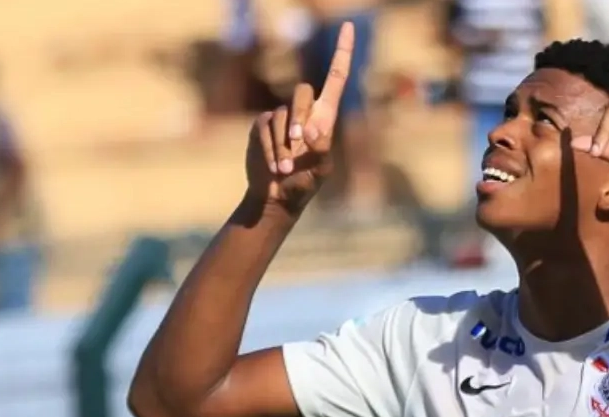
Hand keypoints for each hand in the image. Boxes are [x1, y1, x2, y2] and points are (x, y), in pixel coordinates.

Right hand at [245, 23, 353, 212]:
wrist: (275, 199)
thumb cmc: (303, 186)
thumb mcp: (319, 171)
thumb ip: (320, 150)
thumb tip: (311, 131)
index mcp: (326, 118)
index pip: (336, 77)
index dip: (342, 51)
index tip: (347, 25)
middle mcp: (304, 113)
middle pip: (302, 91)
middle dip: (298, 117)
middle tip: (298, 144)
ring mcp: (281, 118)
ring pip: (281, 114)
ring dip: (283, 144)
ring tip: (285, 167)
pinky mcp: (262, 126)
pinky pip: (265, 125)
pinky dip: (269, 147)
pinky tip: (273, 166)